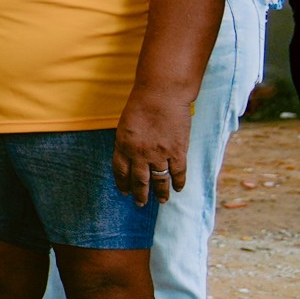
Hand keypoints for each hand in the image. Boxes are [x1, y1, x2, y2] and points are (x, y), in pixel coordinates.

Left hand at [113, 88, 190, 205]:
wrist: (161, 95)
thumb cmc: (141, 105)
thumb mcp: (125, 125)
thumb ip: (126, 143)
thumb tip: (129, 157)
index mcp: (123, 147)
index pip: (121, 172)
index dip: (123, 184)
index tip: (125, 192)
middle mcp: (139, 154)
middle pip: (139, 181)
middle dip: (140, 195)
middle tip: (141, 204)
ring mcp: (159, 155)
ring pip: (159, 181)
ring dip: (160, 193)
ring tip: (162, 201)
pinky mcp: (177, 152)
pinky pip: (178, 173)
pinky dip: (179, 183)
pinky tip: (179, 189)